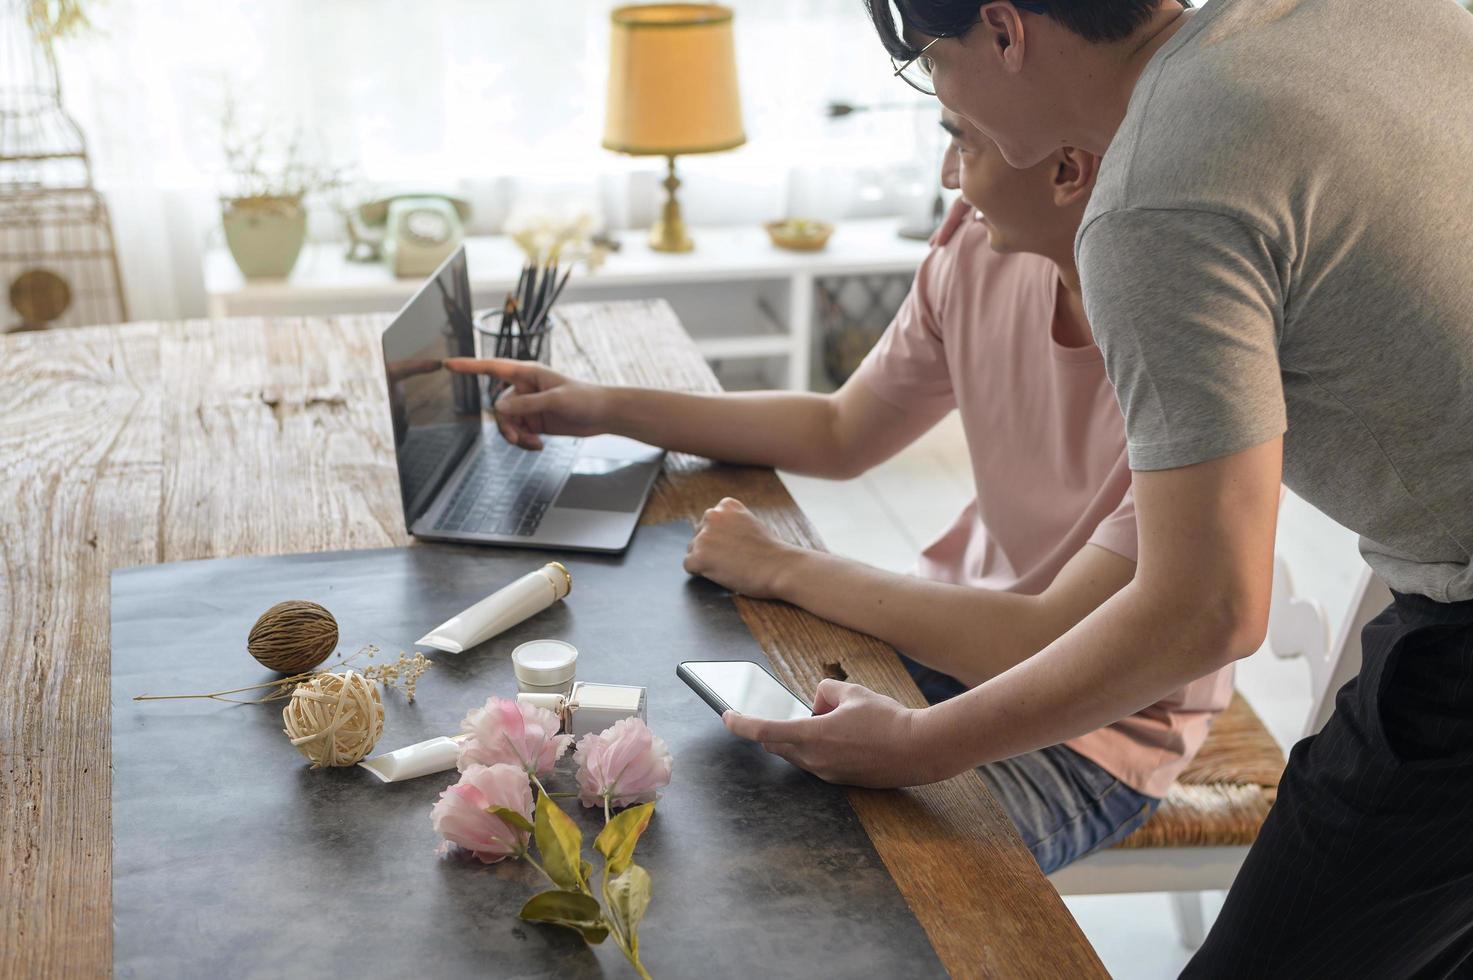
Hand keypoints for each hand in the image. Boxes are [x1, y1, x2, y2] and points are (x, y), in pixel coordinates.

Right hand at [443, 357, 607, 449]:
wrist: (604, 415)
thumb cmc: (585, 399)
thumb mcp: (556, 400)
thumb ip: (527, 405)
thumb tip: (499, 410)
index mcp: (528, 373)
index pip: (492, 367)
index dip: (469, 366)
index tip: (448, 363)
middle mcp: (524, 387)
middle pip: (499, 407)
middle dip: (506, 425)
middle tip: (519, 439)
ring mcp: (528, 406)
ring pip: (507, 423)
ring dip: (516, 437)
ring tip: (533, 445)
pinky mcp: (534, 421)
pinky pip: (517, 433)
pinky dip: (524, 442)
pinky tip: (538, 446)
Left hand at [684, 498, 800, 599]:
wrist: (780, 568)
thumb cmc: (769, 552)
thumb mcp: (750, 524)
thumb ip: (730, 523)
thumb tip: (712, 535)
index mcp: (726, 505)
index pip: (711, 522)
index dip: (722, 538)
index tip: (738, 545)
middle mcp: (712, 515)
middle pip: (700, 535)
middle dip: (712, 548)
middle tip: (735, 558)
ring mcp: (704, 536)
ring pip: (693, 550)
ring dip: (707, 560)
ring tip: (731, 565)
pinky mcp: (699, 556)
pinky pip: (689, 566)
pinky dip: (702, 573)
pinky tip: (721, 573)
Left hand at [723, 679, 942, 787]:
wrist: (920, 750)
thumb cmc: (888, 719)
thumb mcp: (853, 692)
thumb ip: (825, 693)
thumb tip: (817, 705)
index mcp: (813, 736)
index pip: (764, 730)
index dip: (740, 723)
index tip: (726, 716)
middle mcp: (815, 760)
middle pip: (777, 744)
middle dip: (772, 729)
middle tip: (775, 713)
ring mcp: (827, 774)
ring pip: (797, 754)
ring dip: (799, 737)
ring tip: (826, 720)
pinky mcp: (840, 780)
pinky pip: (816, 762)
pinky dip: (816, 747)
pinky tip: (839, 735)